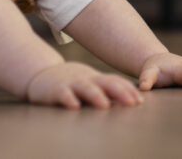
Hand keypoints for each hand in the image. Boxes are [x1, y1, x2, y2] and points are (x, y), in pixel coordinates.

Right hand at [26, 62, 143, 109]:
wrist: (41, 75)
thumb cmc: (71, 83)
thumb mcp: (90, 83)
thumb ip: (107, 90)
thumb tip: (131, 100)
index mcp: (95, 78)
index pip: (115, 81)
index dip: (128, 90)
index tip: (140, 100)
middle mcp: (85, 79)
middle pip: (105, 83)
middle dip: (120, 92)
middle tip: (132, 103)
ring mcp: (70, 83)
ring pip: (85, 88)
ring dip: (96, 96)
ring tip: (105, 105)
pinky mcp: (55, 90)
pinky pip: (63, 94)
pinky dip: (68, 99)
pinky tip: (74, 106)